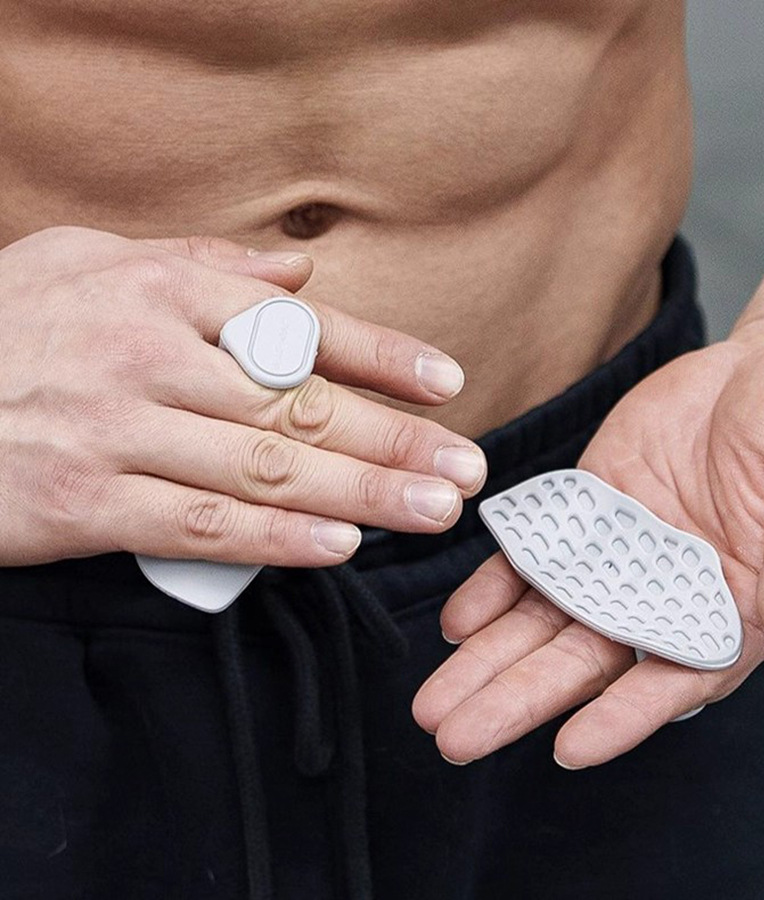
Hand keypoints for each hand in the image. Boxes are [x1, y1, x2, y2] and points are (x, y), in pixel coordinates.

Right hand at [0, 226, 485, 565]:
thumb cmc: (13, 325)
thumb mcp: (91, 262)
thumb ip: (201, 263)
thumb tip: (297, 271)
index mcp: (161, 291)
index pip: (299, 327)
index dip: (382, 356)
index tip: (447, 384)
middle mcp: (148, 357)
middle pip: (299, 408)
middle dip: (394, 439)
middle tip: (465, 468)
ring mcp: (116, 432)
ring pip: (265, 470)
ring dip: (361, 494)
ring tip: (431, 511)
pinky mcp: (83, 505)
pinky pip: (198, 527)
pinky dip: (275, 540)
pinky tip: (339, 547)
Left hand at [413, 327, 763, 766]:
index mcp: (733, 607)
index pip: (675, 676)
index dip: (625, 716)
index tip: (567, 748)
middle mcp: (668, 594)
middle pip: (588, 661)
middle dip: (521, 700)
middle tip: (458, 739)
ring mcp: (622, 555)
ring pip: (547, 619)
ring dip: (489, 661)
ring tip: (434, 704)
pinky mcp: (590, 510)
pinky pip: (536, 556)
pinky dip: (496, 588)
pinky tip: (457, 623)